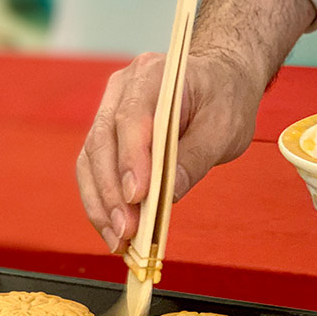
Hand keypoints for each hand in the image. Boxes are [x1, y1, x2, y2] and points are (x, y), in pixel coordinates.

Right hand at [76, 0, 315, 253]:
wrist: (220, 80)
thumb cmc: (224, 99)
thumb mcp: (225, 129)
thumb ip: (195, 158)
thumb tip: (168, 195)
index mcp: (154, 75)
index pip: (132, 118)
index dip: (130, 159)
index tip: (137, 196)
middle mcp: (123, 89)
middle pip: (102, 142)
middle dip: (111, 192)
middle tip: (126, 232)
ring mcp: (109, 110)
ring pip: (91, 160)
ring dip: (100, 204)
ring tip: (117, 240)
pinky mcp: (107, 135)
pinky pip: (94, 170)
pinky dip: (102, 202)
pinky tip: (113, 230)